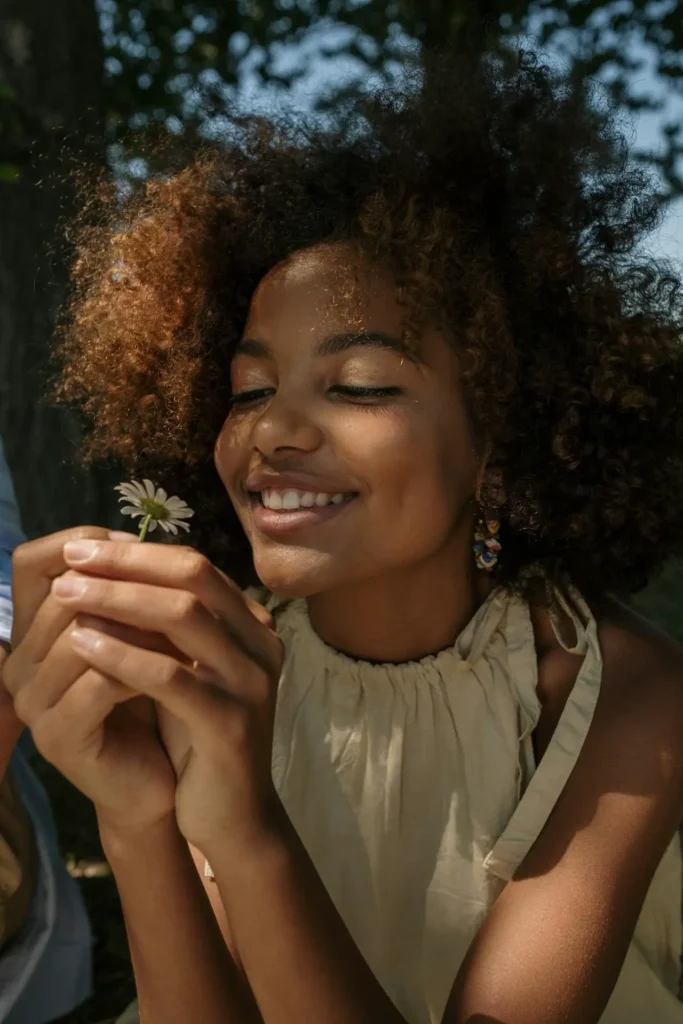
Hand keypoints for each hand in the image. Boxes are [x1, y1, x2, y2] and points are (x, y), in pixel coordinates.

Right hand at [4, 528, 177, 831]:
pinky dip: (144, 666)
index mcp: (31, 631)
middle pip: (64, 594)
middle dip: (128, 585)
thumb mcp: (140, 636)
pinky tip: (181, 668)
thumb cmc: (153, 701)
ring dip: (142, 626)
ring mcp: (31, 703)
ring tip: (191, 627)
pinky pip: (99, 680)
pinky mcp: (56, 737)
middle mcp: (18, 663)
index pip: (30, 562)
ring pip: (80, 633)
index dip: (84, 543)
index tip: (138, 545)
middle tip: (183, 588)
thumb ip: (128, 593)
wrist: (162, 783)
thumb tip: (142, 536)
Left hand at [51, 539, 283, 850]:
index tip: (84, 547)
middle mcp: (261, 643)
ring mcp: (251, 681)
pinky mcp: (231, 723)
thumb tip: (112, 571)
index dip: (137, 552)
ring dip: (116, 600)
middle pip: (192, 578)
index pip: (194, 566)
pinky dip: (122, 656)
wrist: (232, 816)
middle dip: (126, 564)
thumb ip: (172, 627)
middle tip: (71, 560)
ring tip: (65, 595)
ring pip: (183, 617)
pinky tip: (83, 645)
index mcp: (252, 625)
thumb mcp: (191, 671)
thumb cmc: (199, 739)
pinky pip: (170, 677)